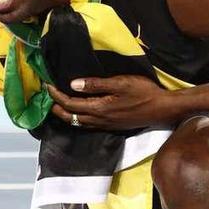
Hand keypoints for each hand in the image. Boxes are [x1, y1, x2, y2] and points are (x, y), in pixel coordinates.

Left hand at [47, 75, 178, 130]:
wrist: (161, 109)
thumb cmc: (143, 92)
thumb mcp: (120, 83)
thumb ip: (96, 85)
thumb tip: (73, 84)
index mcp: (99, 108)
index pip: (70, 104)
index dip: (56, 95)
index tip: (47, 85)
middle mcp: (99, 120)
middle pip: (71, 117)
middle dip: (56, 108)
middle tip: (48, 97)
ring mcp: (105, 125)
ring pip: (79, 123)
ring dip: (66, 115)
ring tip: (58, 106)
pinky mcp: (111, 126)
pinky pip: (88, 125)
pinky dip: (78, 119)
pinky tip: (79, 113)